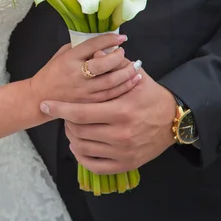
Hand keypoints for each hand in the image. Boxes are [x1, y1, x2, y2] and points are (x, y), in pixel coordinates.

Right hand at [29, 33, 140, 104]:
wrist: (39, 98)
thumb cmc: (51, 73)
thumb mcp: (61, 55)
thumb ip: (79, 48)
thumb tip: (102, 43)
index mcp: (69, 59)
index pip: (92, 45)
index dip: (109, 40)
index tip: (121, 37)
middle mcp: (76, 74)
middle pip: (103, 64)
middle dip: (118, 57)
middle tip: (124, 53)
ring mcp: (83, 90)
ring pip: (110, 81)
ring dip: (126, 72)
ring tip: (135, 66)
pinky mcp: (88, 103)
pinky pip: (110, 95)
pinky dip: (123, 87)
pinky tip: (132, 81)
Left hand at [40, 69, 176, 173]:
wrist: (175, 120)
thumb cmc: (152, 95)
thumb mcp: (136, 76)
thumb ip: (113, 65)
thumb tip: (92, 54)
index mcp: (120, 111)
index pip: (79, 113)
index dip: (58, 109)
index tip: (44, 105)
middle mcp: (121, 135)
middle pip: (78, 131)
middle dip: (66, 121)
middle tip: (66, 113)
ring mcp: (123, 152)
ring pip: (82, 148)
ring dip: (71, 137)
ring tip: (72, 127)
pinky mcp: (126, 164)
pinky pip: (94, 165)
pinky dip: (81, 156)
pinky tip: (80, 145)